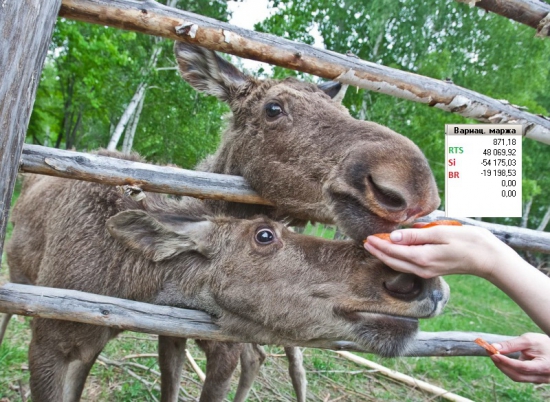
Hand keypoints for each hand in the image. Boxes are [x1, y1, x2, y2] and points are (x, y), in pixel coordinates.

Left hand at [363, 225, 517, 279]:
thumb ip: (416, 235)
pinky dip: (396, 259)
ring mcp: (426, 271)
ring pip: (399, 265)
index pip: (393, 251)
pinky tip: (394, 252)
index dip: (379, 244)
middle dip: (377, 252)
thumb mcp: (440, 233)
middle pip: (392, 261)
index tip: (368, 237)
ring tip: (374, 247)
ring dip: (385, 256)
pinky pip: (407, 265)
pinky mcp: (431, 270)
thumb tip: (394, 236)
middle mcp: (422, 268)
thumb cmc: (467, 241)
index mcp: (422, 257)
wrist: (487, 257)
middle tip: (365, 242)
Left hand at [491, 333, 549, 382]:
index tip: (493, 353)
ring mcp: (539, 380)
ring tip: (493, 354)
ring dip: (503, 367)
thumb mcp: (529, 340)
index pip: (523, 367)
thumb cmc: (544, 343)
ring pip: (517, 377)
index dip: (507, 362)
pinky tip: (502, 359)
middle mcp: (543, 377)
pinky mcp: (535, 379)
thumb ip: (512, 345)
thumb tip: (493, 347)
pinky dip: (509, 368)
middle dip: (501, 364)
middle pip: (518, 375)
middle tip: (490, 352)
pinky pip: (519, 376)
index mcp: (544, 366)